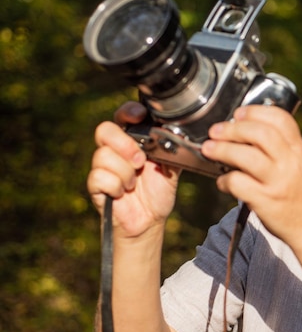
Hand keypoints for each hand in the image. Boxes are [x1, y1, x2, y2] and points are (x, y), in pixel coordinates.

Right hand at [87, 101, 180, 238]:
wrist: (151, 219)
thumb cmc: (159, 191)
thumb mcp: (172, 167)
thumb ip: (172, 149)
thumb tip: (176, 135)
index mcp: (133, 140)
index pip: (124, 116)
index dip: (129, 112)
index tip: (140, 116)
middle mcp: (115, 149)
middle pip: (105, 130)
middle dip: (125, 145)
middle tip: (141, 161)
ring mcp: (104, 166)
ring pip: (103, 155)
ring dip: (125, 173)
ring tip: (134, 183)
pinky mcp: (95, 184)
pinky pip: (99, 177)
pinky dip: (116, 187)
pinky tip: (124, 193)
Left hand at [201, 105, 301, 243]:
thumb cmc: (300, 193)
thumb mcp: (298, 163)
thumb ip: (278, 145)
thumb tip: (241, 129)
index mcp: (298, 149)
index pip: (280, 119)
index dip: (256, 111)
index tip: (238, 113)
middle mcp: (290, 162)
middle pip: (260, 133)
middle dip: (232, 128)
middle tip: (215, 131)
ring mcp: (278, 182)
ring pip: (246, 156)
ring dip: (222, 150)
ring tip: (209, 149)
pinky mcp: (266, 201)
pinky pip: (238, 183)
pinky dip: (224, 180)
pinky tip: (223, 182)